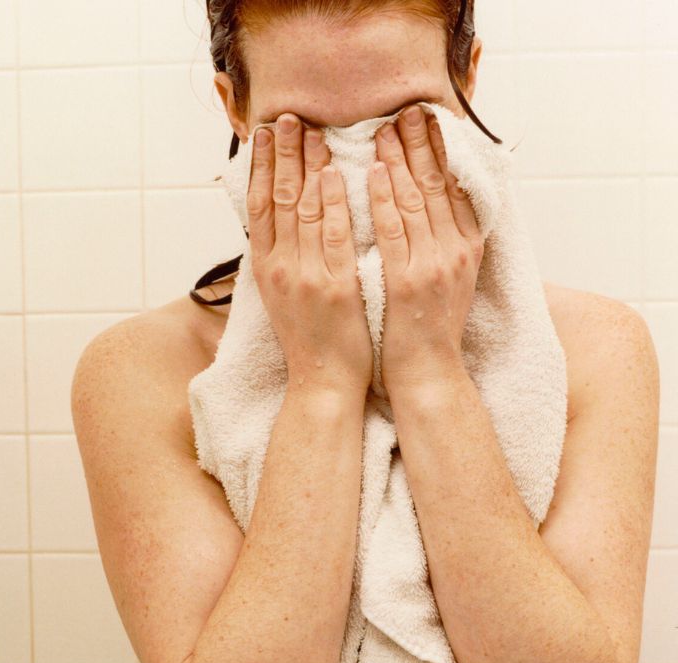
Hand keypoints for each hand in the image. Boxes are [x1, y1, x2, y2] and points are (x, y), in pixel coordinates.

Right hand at [248, 113, 372, 396]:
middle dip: (284, 155)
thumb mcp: (284, 293)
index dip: (262, 166)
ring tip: (314, 131)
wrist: (324, 382)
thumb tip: (283, 217)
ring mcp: (306, 276)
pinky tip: (336, 172)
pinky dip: (334, 201)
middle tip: (289, 117)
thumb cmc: (310, 338)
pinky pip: (334, 235)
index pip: (259, 206)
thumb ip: (284, 254)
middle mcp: (280, 268)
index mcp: (265, 268)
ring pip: (304, 209)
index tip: (266, 133)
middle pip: (278, 200)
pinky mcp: (334, 286)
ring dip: (308, 166)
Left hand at [369, 104, 484, 392]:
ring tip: (385, 128)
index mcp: (465, 247)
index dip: (443, 151)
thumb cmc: (425, 328)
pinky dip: (385, 198)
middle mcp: (455, 251)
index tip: (430, 120)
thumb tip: (432, 205)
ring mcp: (434, 265)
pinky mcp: (409, 281)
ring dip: (400, 160)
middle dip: (423, 144)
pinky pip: (394, 231)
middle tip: (408, 109)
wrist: (427, 375)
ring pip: (416, 201)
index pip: (455, 187)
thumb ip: (441, 241)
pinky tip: (374, 172)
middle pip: (438, 185)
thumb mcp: (446, 278)